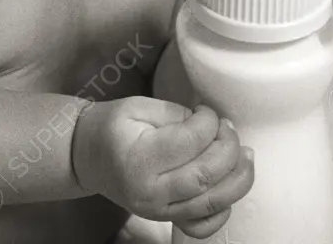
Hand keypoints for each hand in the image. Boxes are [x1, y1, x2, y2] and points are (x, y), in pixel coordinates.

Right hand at [71, 96, 254, 238]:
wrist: (87, 155)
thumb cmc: (112, 126)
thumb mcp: (137, 107)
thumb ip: (175, 114)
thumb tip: (209, 124)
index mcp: (141, 159)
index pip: (191, 141)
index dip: (209, 121)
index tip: (206, 110)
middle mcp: (151, 192)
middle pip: (207, 175)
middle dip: (228, 147)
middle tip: (227, 127)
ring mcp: (159, 211)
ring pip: (212, 203)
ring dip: (238, 178)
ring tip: (245, 154)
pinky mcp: (165, 219)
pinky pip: (202, 226)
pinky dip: (223, 211)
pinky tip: (229, 186)